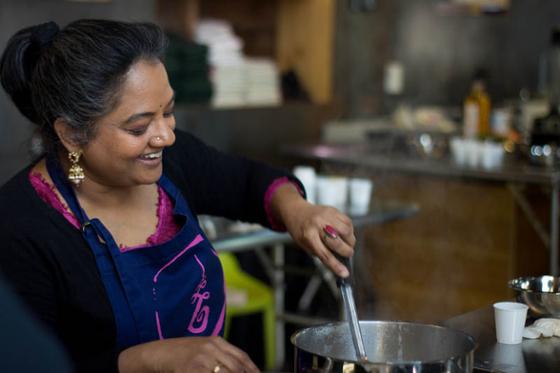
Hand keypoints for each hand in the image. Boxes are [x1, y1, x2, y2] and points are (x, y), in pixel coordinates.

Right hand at [118, 336, 259, 372]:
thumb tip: (238, 368)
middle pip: (236, 368)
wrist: (153, 354)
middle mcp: (211, 347)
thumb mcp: (201, 350)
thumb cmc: (178, 355)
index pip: (242, 357)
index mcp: (216, 340)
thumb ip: (218, 357)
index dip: (253, 370)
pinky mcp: (192, 369)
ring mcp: (201, 358)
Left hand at [271, 184, 355, 276]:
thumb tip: (339, 261)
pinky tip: (345, 234)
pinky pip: (348, 222)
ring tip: (346, 244)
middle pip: (338, 243)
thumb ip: (321, 253)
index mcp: (308, 236)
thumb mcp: (305, 245)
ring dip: (350, 241)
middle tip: (347, 255)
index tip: (345, 274)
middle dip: (346, 252)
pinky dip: (349, 231)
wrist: (296, 211)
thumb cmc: (300, 231)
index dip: (336, 266)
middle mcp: (318, 225)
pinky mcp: (333, 210)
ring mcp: (326, 216)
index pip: (325, 254)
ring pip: (347, 231)